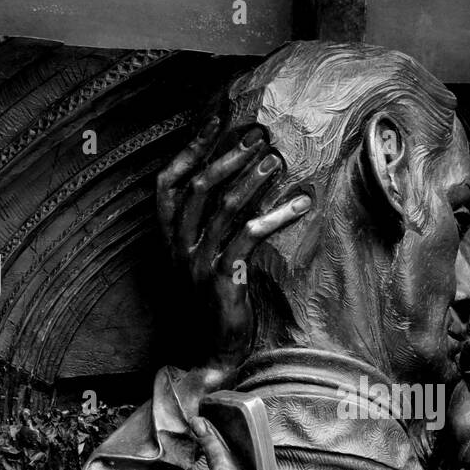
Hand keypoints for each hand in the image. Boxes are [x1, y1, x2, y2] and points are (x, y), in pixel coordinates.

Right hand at [156, 120, 310, 371]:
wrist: (215, 350)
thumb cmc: (216, 299)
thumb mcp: (205, 257)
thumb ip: (211, 222)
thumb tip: (240, 176)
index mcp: (167, 237)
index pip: (169, 182)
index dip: (191, 148)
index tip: (216, 118)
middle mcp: (177, 247)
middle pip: (200, 187)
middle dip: (230, 155)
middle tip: (259, 134)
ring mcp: (198, 263)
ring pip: (224, 208)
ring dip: (254, 180)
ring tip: (279, 160)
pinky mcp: (224, 279)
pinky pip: (250, 237)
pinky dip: (277, 215)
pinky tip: (301, 203)